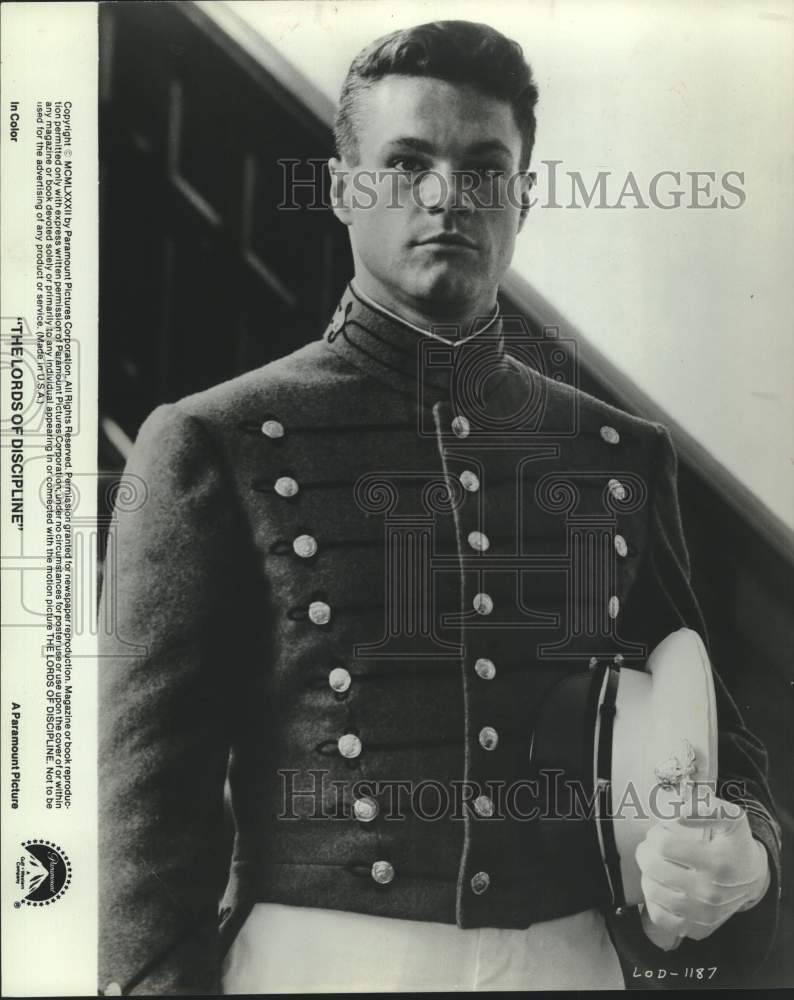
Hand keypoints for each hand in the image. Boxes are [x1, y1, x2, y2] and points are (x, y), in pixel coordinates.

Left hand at [636, 785, 769, 949]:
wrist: (751, 878)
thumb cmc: (735, 844)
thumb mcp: (731, 818)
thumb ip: (706, 807)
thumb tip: (678, 808)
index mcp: (718, 862)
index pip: (664, 844)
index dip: (658, 831)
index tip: (665, 830)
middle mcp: (711, 892)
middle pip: (652, 866)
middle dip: (648, 849)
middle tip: (657, 845)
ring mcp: (703, 913)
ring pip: (651, 890)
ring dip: (648, 872)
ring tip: (659, 863)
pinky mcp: (696, 928)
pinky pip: (659, 916)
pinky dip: (654, 900)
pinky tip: (663, 886)